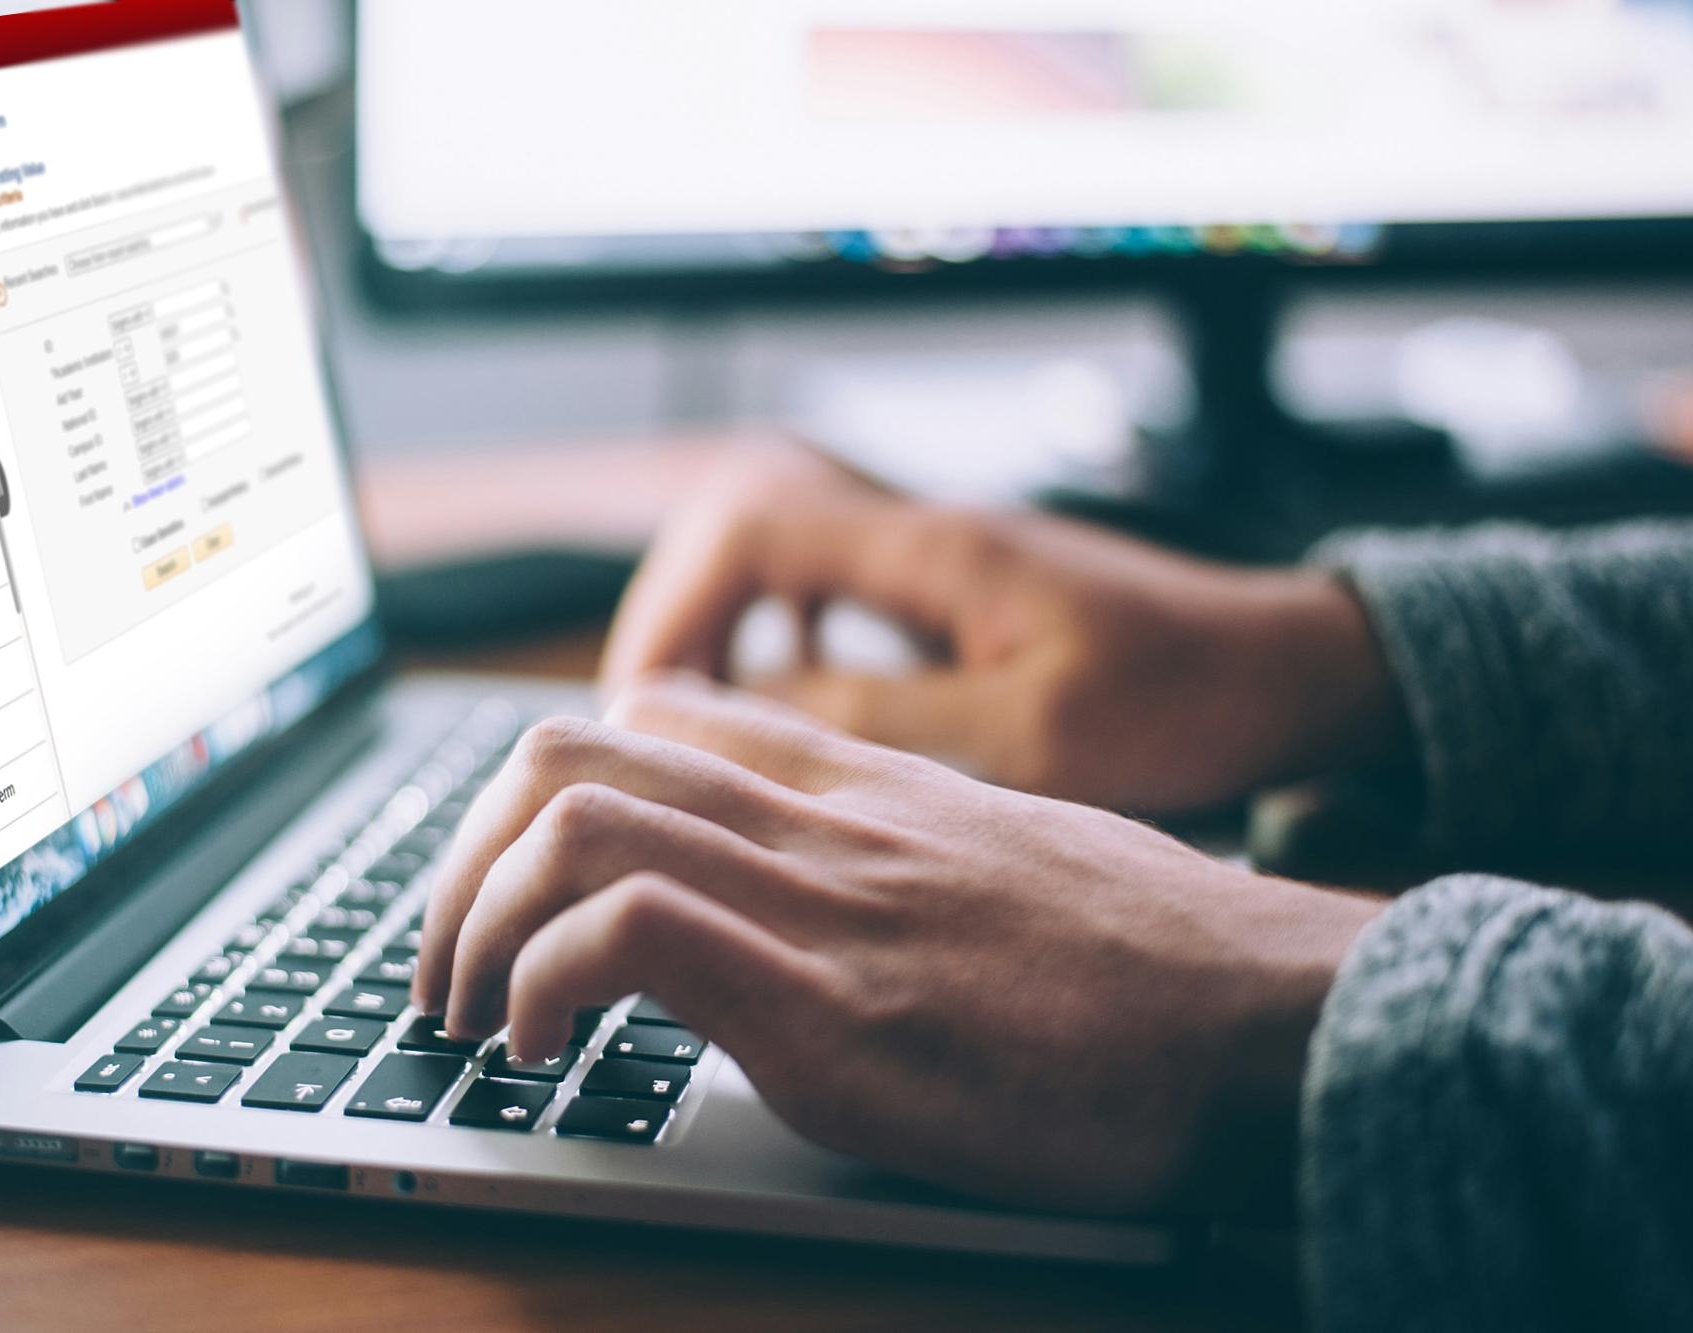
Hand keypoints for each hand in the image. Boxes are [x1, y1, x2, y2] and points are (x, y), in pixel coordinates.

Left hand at [414, 674, 1381, 1214]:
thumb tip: (820, 905)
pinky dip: (542, 981)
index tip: (515, 883)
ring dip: (472, 920)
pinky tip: (543, 1049)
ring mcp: (824, 901)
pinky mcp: (835, 1006)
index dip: (542, 790)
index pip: (654, 715)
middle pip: (571, 749)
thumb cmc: (1161, 964)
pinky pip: (628, 931)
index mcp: (862, 785)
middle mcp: (824, 818)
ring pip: (572, 818)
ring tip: (470, 1014)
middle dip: (463, 858)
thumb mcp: (1010, 865)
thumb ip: (896, 856)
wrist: (1279, 1018)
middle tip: (446, 961)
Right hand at [601, 446, 1405, 813]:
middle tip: (649, 725)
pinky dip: (782, 646)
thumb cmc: (1185, 700)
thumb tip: (746, 713)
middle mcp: (923, 537)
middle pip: (741, 531)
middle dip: (677, 620)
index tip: (644, 703)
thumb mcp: (1032, 733)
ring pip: (780, 563)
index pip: (748, 527)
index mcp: (932, 551)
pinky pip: (831, 598)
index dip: (674, 608)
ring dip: (723, 633)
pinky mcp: (957, 598)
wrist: (1288, 671)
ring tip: (695, 728)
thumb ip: (883, 717)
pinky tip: (785, 715)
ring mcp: (939, 563)